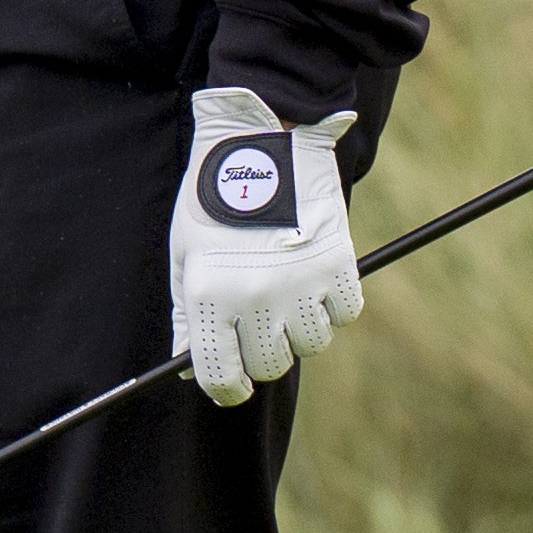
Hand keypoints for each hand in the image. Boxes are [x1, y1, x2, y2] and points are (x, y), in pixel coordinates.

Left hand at [167, 87, 361, 405]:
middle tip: (263, 326)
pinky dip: (334, 303)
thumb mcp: (187, 256)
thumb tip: (188, 369)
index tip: (235, 387)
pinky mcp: (337, 264)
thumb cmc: (215, 201)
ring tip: (290, 289)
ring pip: (313, 342)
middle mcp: (255, 297)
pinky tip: (316, 275)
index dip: (228, 390)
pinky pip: (345, 313)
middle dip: (266, 352)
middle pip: (272, 364)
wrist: (262, 142)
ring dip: (303, 326)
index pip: (221, 376)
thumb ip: (188, 316)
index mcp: (210, 296)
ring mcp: (299, 282)